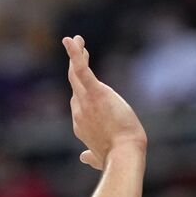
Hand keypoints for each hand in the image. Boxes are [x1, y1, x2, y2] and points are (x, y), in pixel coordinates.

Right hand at [63, 36, 146, 168]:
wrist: (123, 153)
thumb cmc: (116, 155)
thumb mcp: (99, 156)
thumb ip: (91, 155)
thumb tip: (84, 157)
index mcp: (81, 123)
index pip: (78, 100)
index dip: (79, 87)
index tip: (81, 75)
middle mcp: (78, 111)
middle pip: (74, 83)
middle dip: (74, 64)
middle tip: (77, 48)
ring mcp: (84, 101)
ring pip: (76, 73)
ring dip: (75, 54)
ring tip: (75, 39)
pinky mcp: (96, 93)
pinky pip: (81, 70)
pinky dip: (75, 54)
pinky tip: (72, 40)